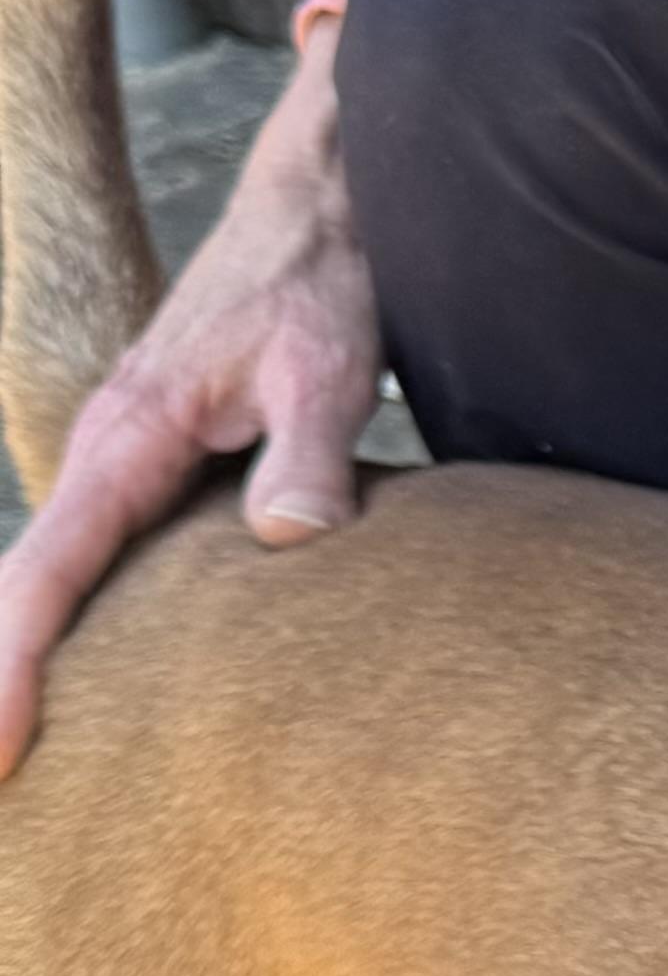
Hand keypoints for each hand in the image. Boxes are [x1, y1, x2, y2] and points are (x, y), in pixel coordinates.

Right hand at [0, 14, 379, 777]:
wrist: (316, 215)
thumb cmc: (318, 284)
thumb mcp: (327, 364)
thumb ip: (309, 453)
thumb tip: (287, 536)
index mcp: (128, 439)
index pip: (50, 569)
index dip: (12, 661)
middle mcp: (107, 456)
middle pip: (28, 591)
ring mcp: (124, 467)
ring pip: (53, 583)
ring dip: (21, 662)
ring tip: (9, 760)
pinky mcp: (155, 477)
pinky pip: (93, 568)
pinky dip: (65, 629)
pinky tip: (75, 692)